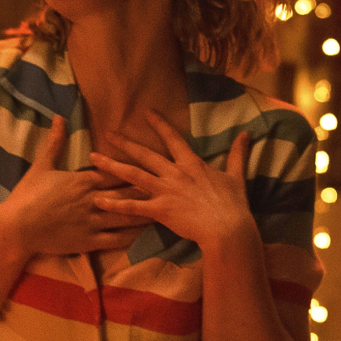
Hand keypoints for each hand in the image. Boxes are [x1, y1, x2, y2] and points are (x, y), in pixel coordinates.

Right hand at [0, 115, 150, 255]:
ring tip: (165, 209)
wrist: (17, 227)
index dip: (135, 168)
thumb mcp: (41, 165)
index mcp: (84, 180)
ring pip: (127, 215)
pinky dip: (132, 236)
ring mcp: (93, 222)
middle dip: (148, 188)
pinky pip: (116, 239)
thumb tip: (59, 117)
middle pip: (127, 192)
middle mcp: (93, 200)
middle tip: (170, 185)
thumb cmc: (27, 195)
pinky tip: (145, 234)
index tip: (152, 163)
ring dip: (146, 212)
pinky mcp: (89, 241)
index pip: (116, 171)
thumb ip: (55, 142)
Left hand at [89, 110, 257, 250]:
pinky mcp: (159, 210)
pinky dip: (114, 204)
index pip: (172, 138)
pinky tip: (98, 200)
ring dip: (111, 165)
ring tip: (93, 158)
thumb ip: (238, 154)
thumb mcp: (236, 176)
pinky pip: (132, 206)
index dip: (158, 124)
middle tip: (107, 133)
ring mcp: (165, 191)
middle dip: (125, 142)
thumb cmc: (233, 204)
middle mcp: (174, 173)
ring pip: (133, 174)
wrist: (227, 228)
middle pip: (144, 154)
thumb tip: (247, 134)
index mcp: (191, 164)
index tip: (145, 112)